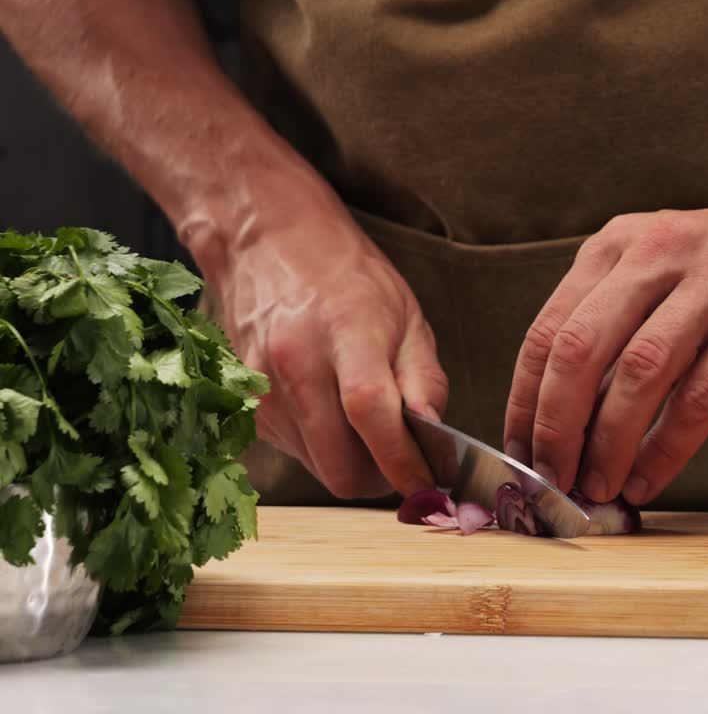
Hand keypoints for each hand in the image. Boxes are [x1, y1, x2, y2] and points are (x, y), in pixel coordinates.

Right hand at [206, 191, 448, 499]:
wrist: (268, 244)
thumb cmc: (347, 278)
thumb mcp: (407, 317)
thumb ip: (425, 382)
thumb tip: (437, 441)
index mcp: (344, 335)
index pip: (373, 417)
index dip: (406, 462)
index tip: (434, 485)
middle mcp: (294, 366)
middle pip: (341, 467)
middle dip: (382, 478)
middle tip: (404, 458)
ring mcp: (262, 390)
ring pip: (319, 468)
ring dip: (353, 463)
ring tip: (368, 423)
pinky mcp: (246, 406)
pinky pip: (296, 452)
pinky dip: (324, 448)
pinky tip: (333, 410)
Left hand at [503, 196, 707, 505]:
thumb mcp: (656, 267)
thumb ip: (608, 324)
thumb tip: (556, 417)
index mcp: (618, 244)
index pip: (548, 329)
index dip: (525, 400)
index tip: (521, 451)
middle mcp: (659, 254)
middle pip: (581, 349)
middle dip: (557, 427)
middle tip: (552, 477)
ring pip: (639, 375)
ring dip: (610, 444)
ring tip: (599, 486)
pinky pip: (699, 400)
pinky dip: (666, 450)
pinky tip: (649, 478)